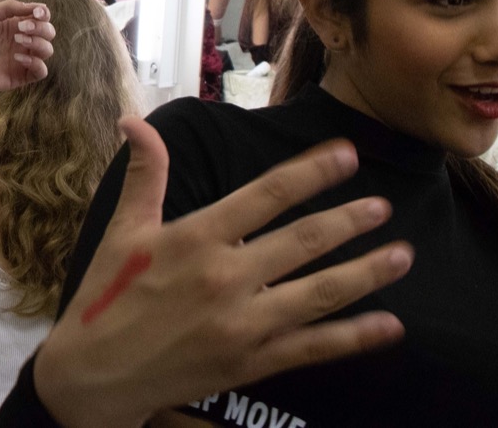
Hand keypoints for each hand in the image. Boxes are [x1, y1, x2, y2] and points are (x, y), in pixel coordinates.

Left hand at [0, 0, 54, 94]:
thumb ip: (10, 7)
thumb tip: (34, 7)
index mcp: (15, 25)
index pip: (41, 18)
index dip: (43, 13)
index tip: (37, 12)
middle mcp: (21, 41)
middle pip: (49, 33)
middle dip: (41, 28)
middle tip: (21, 28)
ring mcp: (22, 59)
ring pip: (47, 51)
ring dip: (38, 43)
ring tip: (18, 40)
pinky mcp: (19, 76)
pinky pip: (41, 71)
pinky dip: (36, 63)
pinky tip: (18, 57)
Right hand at [35, 121, 410, 427]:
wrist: (94, 377)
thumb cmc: (107, 297)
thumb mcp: (123, 230)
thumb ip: (144, 174)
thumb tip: (134, 120)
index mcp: (195, 237)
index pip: (266, 194)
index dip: (311, 172)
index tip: (346, 154)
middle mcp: (225, 277)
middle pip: (303, 241)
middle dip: (350, 220)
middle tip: (384, 205)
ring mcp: (242, 324)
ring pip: (319, 293)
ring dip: (366, 273)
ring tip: (403, 254)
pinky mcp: (251, 363)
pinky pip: (314, 347)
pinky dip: (355, 337)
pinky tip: (389, 326)